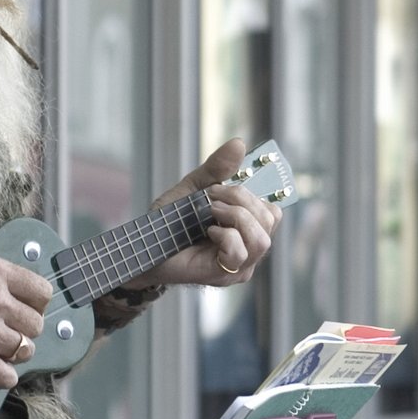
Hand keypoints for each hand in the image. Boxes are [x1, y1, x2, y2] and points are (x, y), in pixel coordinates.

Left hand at [125, 138, 283, 289]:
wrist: (144, 246)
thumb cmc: (170, 222)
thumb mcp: (194, 187)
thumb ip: (217, 168)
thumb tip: (239, 143)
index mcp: (247, 228)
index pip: (273, 211)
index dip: (256, 194)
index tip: (228, 185)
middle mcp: (249, 248)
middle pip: (270, 220)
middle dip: (242, 199)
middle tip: (212, 195)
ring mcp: (240, 265)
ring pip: (261, 239)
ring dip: (236, 216)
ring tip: (211, 211)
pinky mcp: (224, 274)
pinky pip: (239, 252)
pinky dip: (225, 236)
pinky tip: (209, 231)